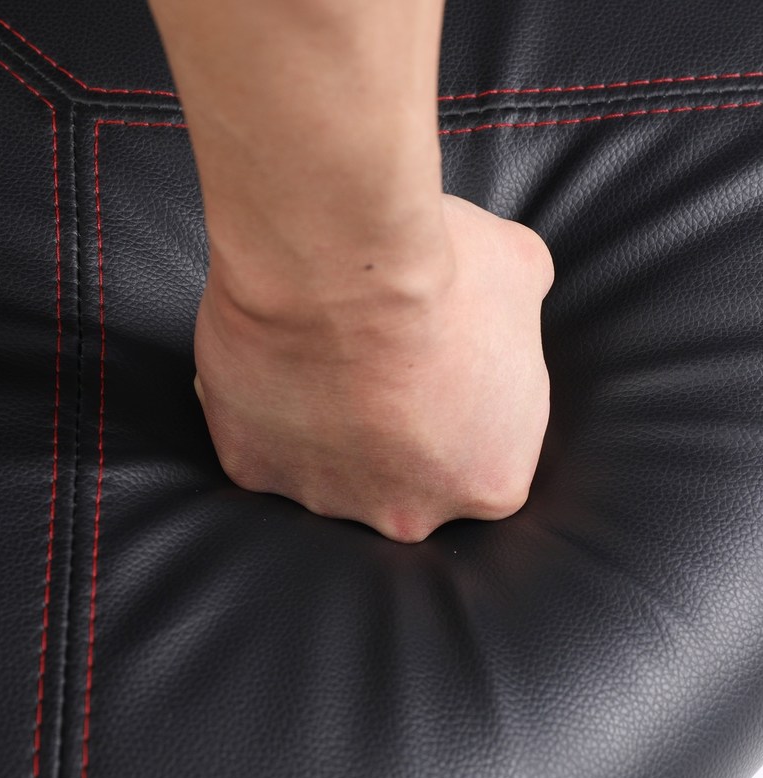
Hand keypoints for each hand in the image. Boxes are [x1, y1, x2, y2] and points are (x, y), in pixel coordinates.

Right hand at [193, 193, 554, 542]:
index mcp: (488, 480)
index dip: (459, 407)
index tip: (439, 368)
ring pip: (329, 469)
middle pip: (406, 480)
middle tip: (381, 365)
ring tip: (325, 358)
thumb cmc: (438, 277)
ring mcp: (328, 499)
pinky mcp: (255, 471)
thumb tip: (510, 299)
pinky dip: (265, 413)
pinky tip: (275, 365)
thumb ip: (522, 315)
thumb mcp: (521, 276)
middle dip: (396, 431)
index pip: (482, 459)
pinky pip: (263, 447)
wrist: (338, 265)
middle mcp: (410, 512)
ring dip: (329, 426)